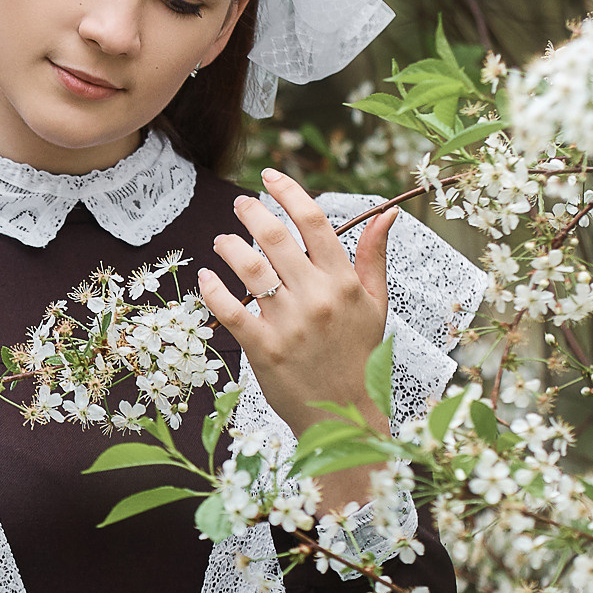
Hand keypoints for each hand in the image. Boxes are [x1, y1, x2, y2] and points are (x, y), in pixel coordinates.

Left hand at [197, 168, 395, 502]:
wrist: (344, 415)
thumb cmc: (359, 356)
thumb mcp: (376, 305)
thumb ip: (375, 256)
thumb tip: (386, 212)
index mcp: (344, 282)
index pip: (315, 221)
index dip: (289, 191)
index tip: (270, 176)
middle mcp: (317, 298)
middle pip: (277, 237)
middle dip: (252, 212)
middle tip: (241, 205)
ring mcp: (290, 324)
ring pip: (250, 267)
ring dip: (230, 245)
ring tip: (223, 240)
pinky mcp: (265, 349)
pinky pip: (231, 310)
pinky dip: (213, 290)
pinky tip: (206, 277)